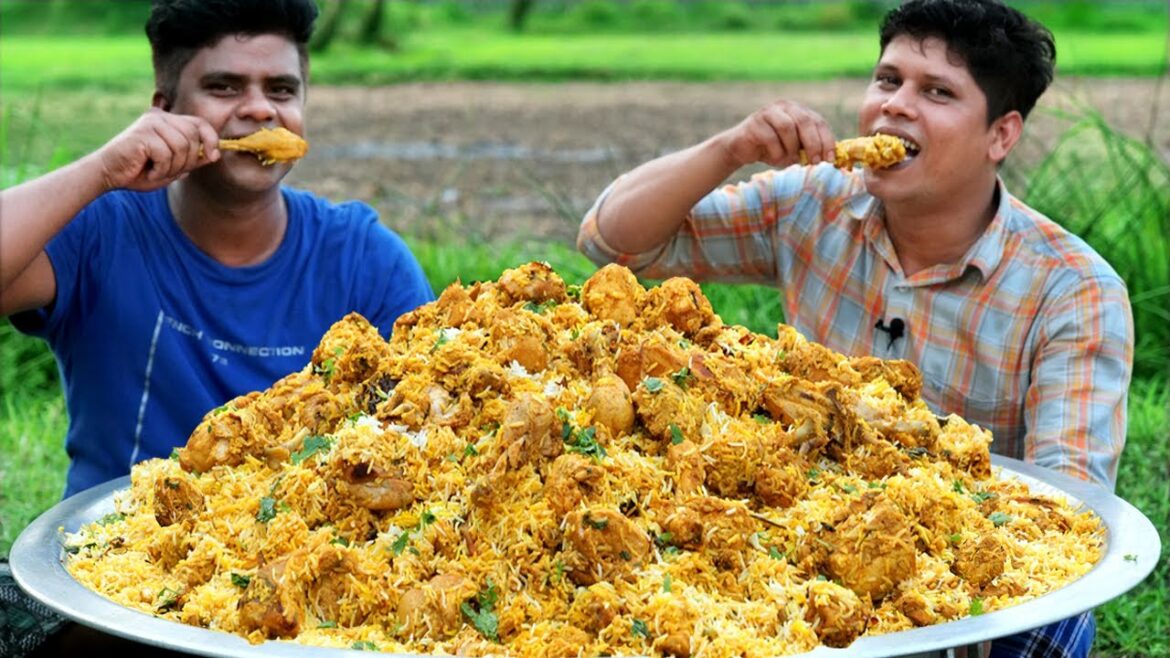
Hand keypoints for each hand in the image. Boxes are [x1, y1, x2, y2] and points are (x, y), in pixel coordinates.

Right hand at [94, 108, 220, 191]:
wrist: (108, 174)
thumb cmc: (139, 171)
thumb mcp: (172, 167)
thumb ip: (191, 160)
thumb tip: (214, 155)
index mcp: (168, 122)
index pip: (200, 123)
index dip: (211, 139)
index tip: (213, 156)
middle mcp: (160, 117)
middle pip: (193, 137)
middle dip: (187, 161)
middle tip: (168, 171)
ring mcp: (151, 123)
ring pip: (181, 147)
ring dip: (172, 167)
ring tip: (156, 171)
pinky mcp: (143, 133)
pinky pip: (166, 154)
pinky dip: (160, 169)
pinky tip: (148, 171)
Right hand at [716, 100, 834, 168]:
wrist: (740, 150)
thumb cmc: (772, 150)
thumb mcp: (794, 150)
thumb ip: (809, 150)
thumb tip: (830, 161)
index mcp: (799, 111)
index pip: (819, 122)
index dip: (826, 140)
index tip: (830, 159)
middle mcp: (785, 106)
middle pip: (805, 121)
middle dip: (813, 144)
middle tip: (814, 162)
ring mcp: (768, 112)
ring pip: (787, 127)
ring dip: (791, 148)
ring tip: (788, 159)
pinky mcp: (754, 122)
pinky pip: (770, 137)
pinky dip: (775, 152)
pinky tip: (774, 158)